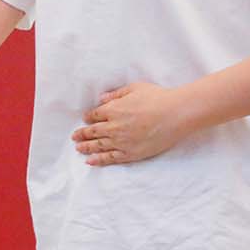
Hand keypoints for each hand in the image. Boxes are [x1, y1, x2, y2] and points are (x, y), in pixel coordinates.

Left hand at [71, 82, 189, 165]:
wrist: (174, 115)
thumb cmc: (157, 98)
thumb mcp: (135, 88)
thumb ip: (116, 94)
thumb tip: (102, 99)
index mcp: (113, 109)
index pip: (95, 115)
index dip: (88, 117)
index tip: (85, 119)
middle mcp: (113, 127)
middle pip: (93, 132)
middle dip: (82, 134)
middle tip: (74, 137)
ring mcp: (121, 142)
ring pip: (98, 146)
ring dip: (86, 148)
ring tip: (78, 149)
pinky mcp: (131, 153)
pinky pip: (110, 158)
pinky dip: (99, 160)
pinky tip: (91, 161)